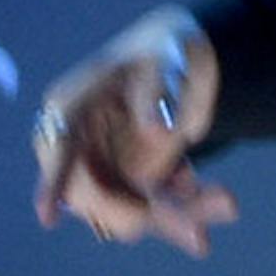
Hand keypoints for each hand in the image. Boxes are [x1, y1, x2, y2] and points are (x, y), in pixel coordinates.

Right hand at [32, 6, 236, 257]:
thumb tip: (154, 131)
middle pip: (100, 192)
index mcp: (73, 105)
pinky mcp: (135, 185)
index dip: (52, 180)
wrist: (186, 60)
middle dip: (143, 212)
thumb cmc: (167, 48)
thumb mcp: (168, 56)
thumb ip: (156, 90)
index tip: (49, 215)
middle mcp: (81, 145)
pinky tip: (221, 201)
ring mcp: (106, 170)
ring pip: (134, 208)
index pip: (58, 144)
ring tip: (226, 204)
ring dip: (176, 215)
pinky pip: (158, 206)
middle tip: (195, 226)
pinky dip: (188, 206)